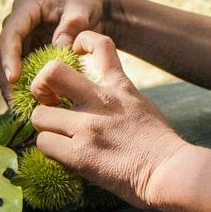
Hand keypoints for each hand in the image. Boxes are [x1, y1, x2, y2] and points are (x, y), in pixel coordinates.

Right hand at [0, 0, 113, 101]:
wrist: (95, 9)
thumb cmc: (87, 5)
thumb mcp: (82, 10)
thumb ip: (72, 25)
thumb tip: (58, 46)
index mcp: (26, 8)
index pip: (11, 33)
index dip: (10, 56)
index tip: (14, 78)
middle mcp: (18, 24)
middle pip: (3, 54)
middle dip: (8, 80)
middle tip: (16, 103)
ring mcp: (22, 40)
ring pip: (8, 67)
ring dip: (14, 88)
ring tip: (24, 109)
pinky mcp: (29, 54)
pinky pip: (21, 73)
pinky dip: (26, 88)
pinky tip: (33, 105)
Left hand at [29, 32, 185, 207]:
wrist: (170, 171)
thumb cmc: (160, 143)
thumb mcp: (142, 104)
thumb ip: (118, 95)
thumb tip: (97, 95)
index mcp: (119, 86)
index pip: (100, 43)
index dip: (81, 40)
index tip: (73, 52)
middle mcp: (101, 100)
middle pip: (52, 72)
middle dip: (41, 86)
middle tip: (49, 102)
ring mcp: (88, 127)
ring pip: (39, 115)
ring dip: (46, 127)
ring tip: (59, 136)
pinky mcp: (79, 154)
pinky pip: (44, 144)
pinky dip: (50, 150)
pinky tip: (65, 155)